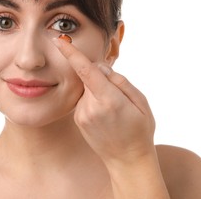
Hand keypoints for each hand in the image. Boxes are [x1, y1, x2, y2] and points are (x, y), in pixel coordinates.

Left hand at [52, 37, 155, 162]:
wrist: (127, 160)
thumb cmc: (139, 129)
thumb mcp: (140, 101)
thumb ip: (119, 81)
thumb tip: (99, 68)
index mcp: (109, 99)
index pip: (86, 70)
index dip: (72, 53)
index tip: (59, 41)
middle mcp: (91, 106)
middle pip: (90, 77)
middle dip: (101, 78)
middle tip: (118, 96)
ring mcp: (82, 115)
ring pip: (87, 89)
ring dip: (98, 91)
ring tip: (113, 111)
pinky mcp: (78, 120)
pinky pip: (85, 100)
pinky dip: (94, 101)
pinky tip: (105, 116)